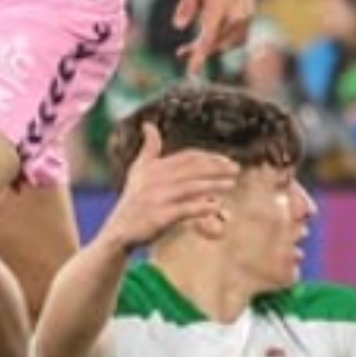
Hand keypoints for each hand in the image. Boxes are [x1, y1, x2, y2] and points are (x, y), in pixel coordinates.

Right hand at [99, 124, 238, 252]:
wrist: (119, 231)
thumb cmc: (133, 200)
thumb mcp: (138, 171)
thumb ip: (148, 148)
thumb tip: (149, 124)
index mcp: (154, 166)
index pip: (187, 157)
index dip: (209, 157)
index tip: (227, 161)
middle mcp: (155, 179)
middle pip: (192, 169)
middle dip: (216, 168)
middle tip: (236, 169)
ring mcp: (156, 198)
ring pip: (191, 188)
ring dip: (214, 185)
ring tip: (232, 184)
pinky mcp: (158, 216)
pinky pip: (185, 209)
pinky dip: (201, 206)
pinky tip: (216, 206)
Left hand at [173, 0, 259, 77]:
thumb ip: (187, 6)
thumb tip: (178, 27)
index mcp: (218, 10)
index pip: (207, 41)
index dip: (198, 58)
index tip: (191, 73)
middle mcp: (235, 16)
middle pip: (217, 44)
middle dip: (201, 50)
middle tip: (182, 52)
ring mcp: (246, 15)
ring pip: (231, 42)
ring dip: (215, 45)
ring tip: (198, 43)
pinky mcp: (251, 12)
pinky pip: (240, 35)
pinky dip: (228, 39)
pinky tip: (217, 33)